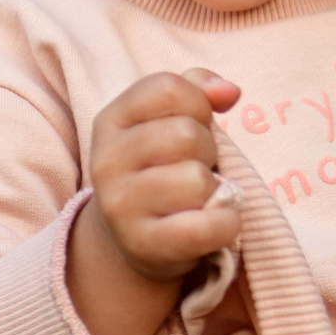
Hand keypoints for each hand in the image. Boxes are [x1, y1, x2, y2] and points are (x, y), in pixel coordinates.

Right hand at [90, 68, 242, 280]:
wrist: (131, 239)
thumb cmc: (161, 169)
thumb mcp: (168, 121)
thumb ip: (197, 91)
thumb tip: (228, 91)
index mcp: (110, 121)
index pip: (168, 89)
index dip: (198, 104)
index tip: (194, 125)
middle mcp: (107, 162)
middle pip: (186, 135)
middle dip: (208, 151)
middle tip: (195, 168)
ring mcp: (121, 206)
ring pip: (198, 180)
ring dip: (214, 190)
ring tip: (196, 199)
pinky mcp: (146, 245)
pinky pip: (209, 225)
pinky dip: (227, 223)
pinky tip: (213, 223)